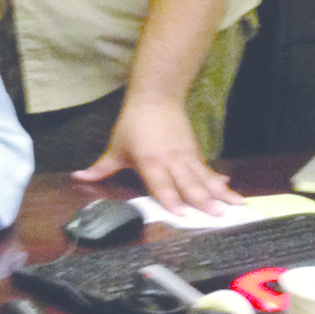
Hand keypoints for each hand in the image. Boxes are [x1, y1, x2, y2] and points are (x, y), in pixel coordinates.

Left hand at [72, 95, 244, 219]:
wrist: (155, 98)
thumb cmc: (133, 125)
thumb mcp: (116, 147)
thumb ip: (101, 168)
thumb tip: (77, 177)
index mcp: (150, 163)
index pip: (162, 185)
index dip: (171, 200)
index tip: (183, 215)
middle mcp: (171, 161)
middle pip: (189, 184)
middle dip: (204, 201)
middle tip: (220, 215)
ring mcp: (186, 156)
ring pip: (204, 178)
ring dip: (220, 192)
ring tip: (237, 205)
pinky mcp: (195, 151)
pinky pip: (208, 168)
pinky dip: (218, 179)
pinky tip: (230, 187)